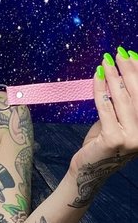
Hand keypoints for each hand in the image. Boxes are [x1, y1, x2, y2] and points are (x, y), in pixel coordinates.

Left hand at [71, 48, 137, 170]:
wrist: (89, 169)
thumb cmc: (104, 141)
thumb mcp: (119, 119)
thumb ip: (125, 100)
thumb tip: (126, 68)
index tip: (132, 54)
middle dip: (128, 70)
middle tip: (118, 53)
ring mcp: (133, 138)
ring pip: (122, 99)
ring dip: (114, 77)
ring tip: (106, 61)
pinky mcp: (114, 139)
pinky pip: (105, 107)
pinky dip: (100, 89)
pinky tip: (97, 76)